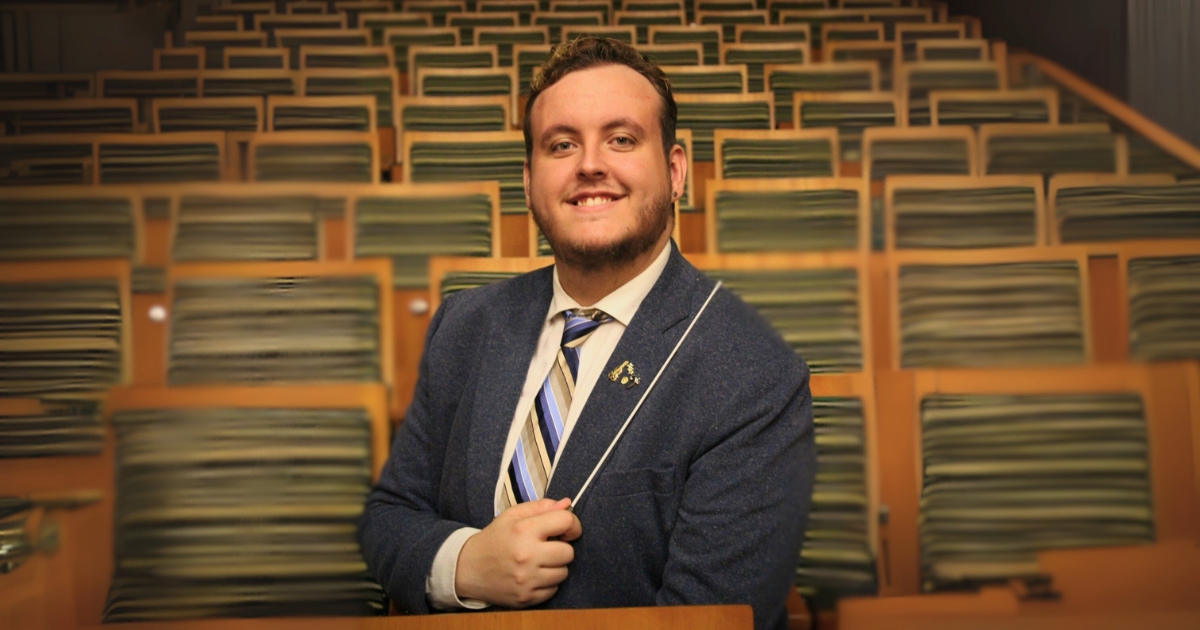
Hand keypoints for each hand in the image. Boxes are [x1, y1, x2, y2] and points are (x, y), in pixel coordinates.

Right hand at [454, 497, 581, 607]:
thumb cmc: (494, 538)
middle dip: (562, 548)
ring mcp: (526, 579)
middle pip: (569, 552)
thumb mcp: (512, 516)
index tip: (565, 529)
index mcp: (523, 530)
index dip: (571, 524)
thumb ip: (541, 507)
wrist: (468, 568)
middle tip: (547, 547)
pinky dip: (546, 583)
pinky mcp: (526, 597)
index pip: (566, 521)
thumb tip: (567, 504)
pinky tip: (533, 575)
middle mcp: (526, 555)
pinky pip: (553, 589)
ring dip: (555, 566)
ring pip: (563, 573)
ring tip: (538, 562)